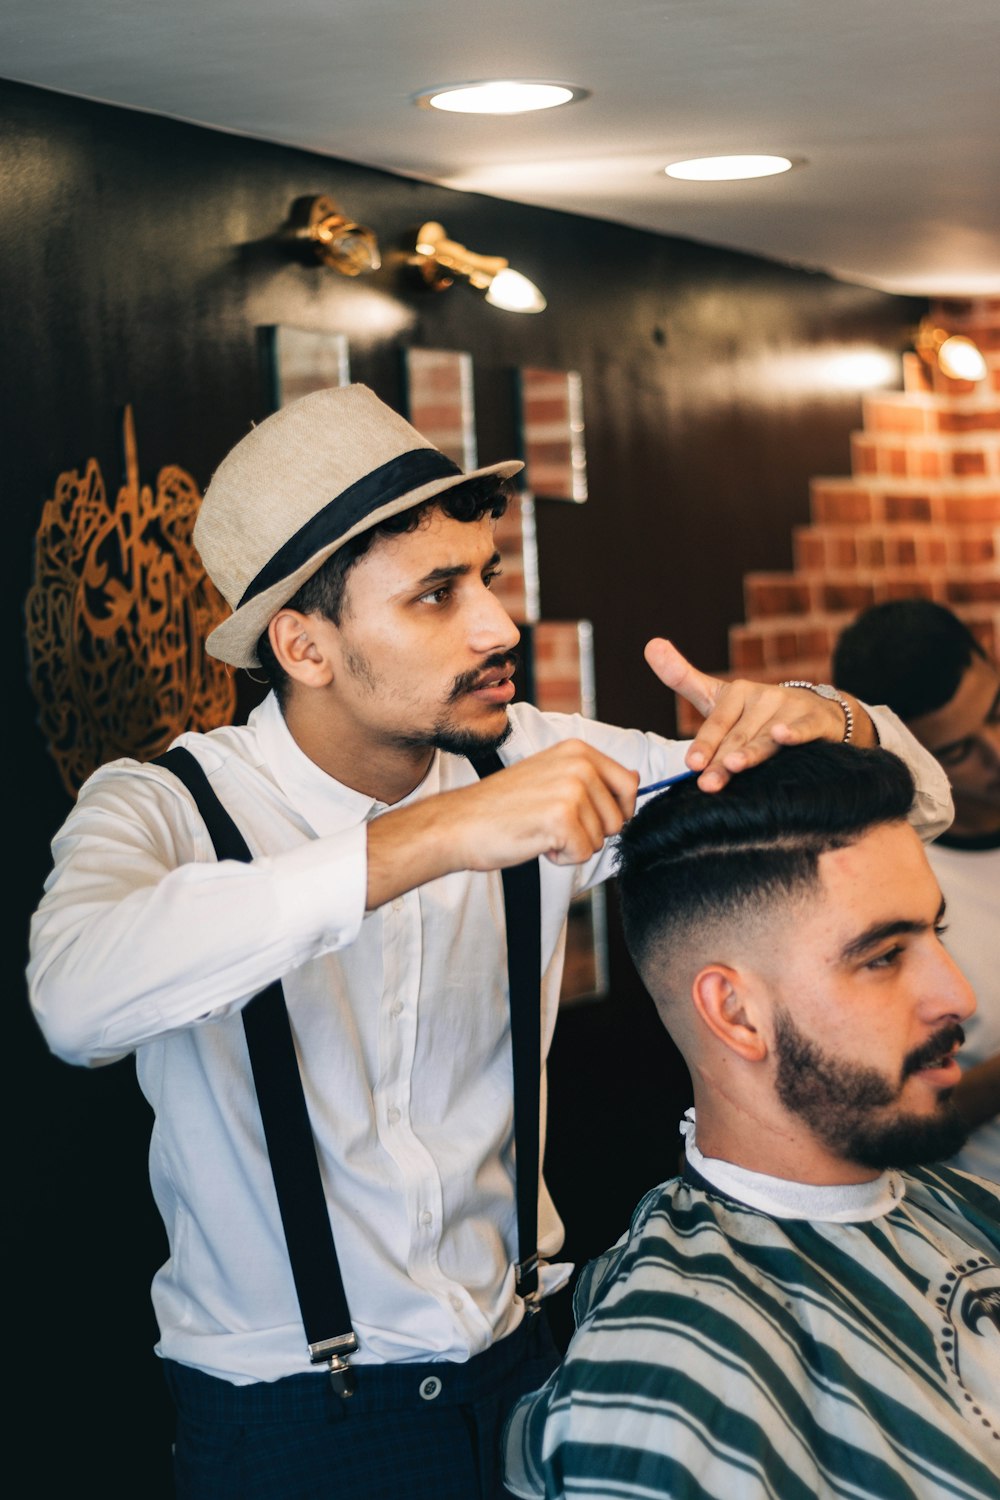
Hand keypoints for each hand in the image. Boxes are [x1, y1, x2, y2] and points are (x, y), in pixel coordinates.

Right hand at [365, 740, 638, 907]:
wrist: (458, 823)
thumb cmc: (502, 807)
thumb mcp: (551, 776)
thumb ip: (591, 778)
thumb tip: (636, 783)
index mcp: (578, 749)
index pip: (630, 784)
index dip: (614, 811)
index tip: (582, 816)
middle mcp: (579, 763)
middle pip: (619, 817)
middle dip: (591, 831)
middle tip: (551, 823)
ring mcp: (571, 788)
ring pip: (602, 839)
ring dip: (573, 845)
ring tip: (539, 829)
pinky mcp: (561, 817)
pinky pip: (584, 854)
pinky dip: (561, 857)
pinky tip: (535, 840)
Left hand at [644, 638, 872, 789]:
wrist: (814, 712)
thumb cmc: (755, 713)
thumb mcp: (719, 696)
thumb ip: (683, 678)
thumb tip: (650, 643)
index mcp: (736, 693)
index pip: (716, 724)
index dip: (704, 744)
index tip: (691, 764)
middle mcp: (761, 698)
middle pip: (738, 737)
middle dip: (722, 762)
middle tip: (707, 783)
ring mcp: (788, 708)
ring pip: (765, 738)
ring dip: (751, 753)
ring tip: (734, 765)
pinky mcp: (813, 720)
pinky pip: (803, 728)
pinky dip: (795, 733)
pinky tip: (783, 736)